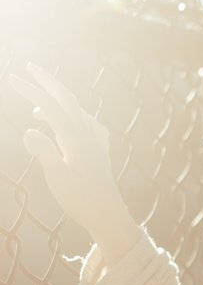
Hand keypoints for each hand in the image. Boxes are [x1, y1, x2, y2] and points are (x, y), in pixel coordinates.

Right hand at [8, 64, 141, 260]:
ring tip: (38, 112)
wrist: (109, 217)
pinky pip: (89, 126)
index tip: (11, 77)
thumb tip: (29, 130)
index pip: (51, 105)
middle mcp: (88, 136)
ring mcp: (96, 144)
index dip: (31, 90)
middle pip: (68, 99)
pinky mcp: (100, 154)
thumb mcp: (57, 176)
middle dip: (48, 81)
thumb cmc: (81, 199)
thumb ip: (43, 151)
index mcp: (75, 138)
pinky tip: (73, 125)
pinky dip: (75, 117)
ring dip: (57, 102)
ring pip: (78, 112)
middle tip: (29, 67)